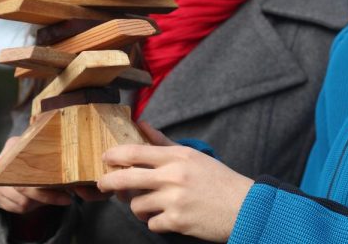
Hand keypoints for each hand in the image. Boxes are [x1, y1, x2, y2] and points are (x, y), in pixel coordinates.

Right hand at [0, 136, 74, 213]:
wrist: (14, 160)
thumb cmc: (38, 153)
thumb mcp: (46, 146)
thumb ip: (58, 149)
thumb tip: (85, 159)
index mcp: (15, 145)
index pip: (30, 167)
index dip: (49, 183)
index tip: (68, 189)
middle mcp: (1, 162)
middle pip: (25, 187)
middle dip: (48, 196)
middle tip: (68, 199)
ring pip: (22, 201)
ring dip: (41, 202)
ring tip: (55, 196)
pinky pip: (16, 208)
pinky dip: (31, 207)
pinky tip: (40, 200)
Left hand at [98, 129, 253, 241]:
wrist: (245, 208)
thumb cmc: (219, 181)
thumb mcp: (193, 157)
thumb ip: (164, 143)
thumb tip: (142, 125)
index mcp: (178, 157)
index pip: (136, 152)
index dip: (115, 155)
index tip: (105, 158)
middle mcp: (174, 176)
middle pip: (127, 178)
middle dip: (109, 182)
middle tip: (102, 184)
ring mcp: (175, 200)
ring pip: (137, 205)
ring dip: (139, 207)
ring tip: (151, 206)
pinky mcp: (178, 222)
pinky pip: (152, 224)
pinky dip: (156, 222)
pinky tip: (167, 218)